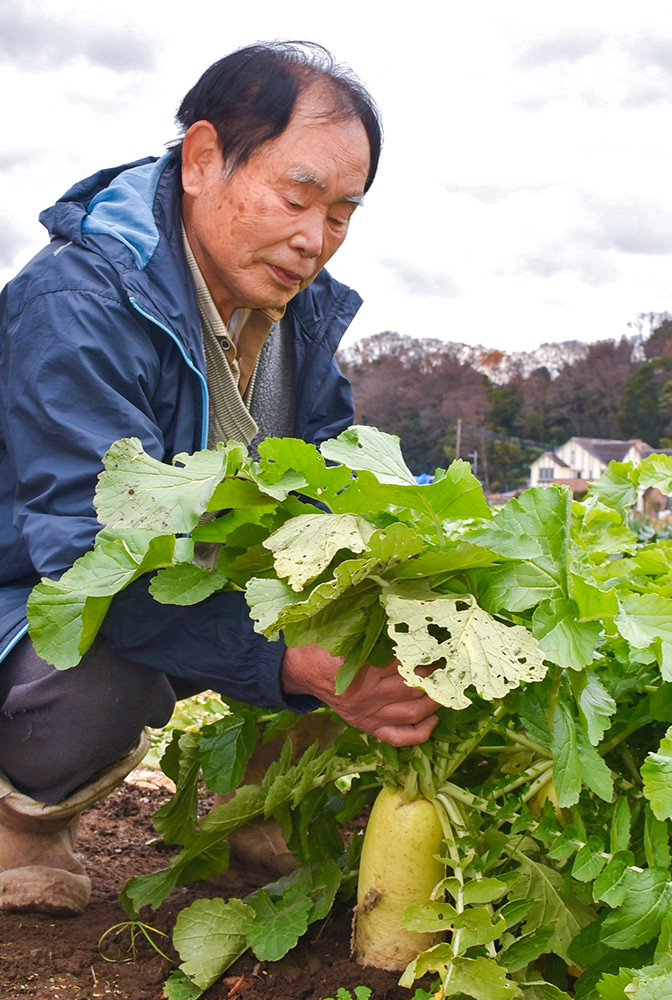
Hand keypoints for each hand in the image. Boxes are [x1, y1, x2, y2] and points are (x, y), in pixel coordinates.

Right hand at [281, 644, 438, 746]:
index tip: (441, 645)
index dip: (426, 654)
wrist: (302, 669)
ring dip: (435, 701)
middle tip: (451, 663)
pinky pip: (398, 737)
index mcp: (359, 668)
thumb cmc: (325, 646)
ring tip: (447, 687)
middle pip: (412, 687)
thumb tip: (410, 619)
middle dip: (436, 676)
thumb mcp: (345, 632)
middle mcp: (365, 695)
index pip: (403, 662)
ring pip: (411, 712)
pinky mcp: (366, 726)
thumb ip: (373, 630)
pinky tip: (434, 719)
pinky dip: (421, 732)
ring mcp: (367, 715)